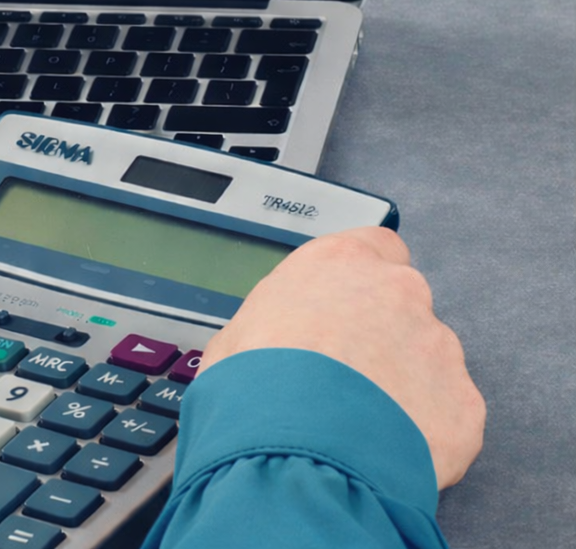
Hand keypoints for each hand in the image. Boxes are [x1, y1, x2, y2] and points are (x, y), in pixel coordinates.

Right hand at [198, 226, 484, 488]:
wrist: (296, 452)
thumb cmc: (256, 387)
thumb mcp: (236, 333)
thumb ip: (275, 321)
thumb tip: (271, 344)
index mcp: (339, 262)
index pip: (376, 246)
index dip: (364, 281)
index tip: (351, 307)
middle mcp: (396, 290)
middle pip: (404, 303)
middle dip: (383, 334)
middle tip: (348, 375)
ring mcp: (437, 345)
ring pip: (429, 359)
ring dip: (404, 383)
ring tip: (361, 421)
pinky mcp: (463, 402)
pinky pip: (448, 413)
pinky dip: (425, 431)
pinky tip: (386, 447)